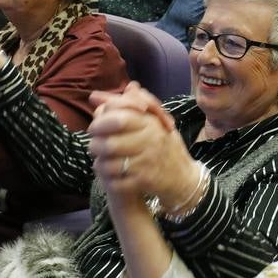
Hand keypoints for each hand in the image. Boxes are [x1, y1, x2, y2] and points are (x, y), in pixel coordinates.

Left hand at [86, 84, 191, 203]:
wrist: (184, 176)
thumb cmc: (163, 145)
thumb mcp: (151, 120)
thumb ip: (124, 106)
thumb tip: (95, 96)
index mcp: (150, 123)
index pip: (119, 117)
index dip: (100, 122)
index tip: (94, 126)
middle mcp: (151, 140)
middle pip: (110, 143)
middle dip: (96, 145)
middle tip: (94, 146)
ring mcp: (148, 162)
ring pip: (110, 164)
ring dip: (100, 163)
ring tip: (100, 160)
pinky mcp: (145, 181)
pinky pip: (116, 181)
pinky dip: (108, 179)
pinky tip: (110, 175)